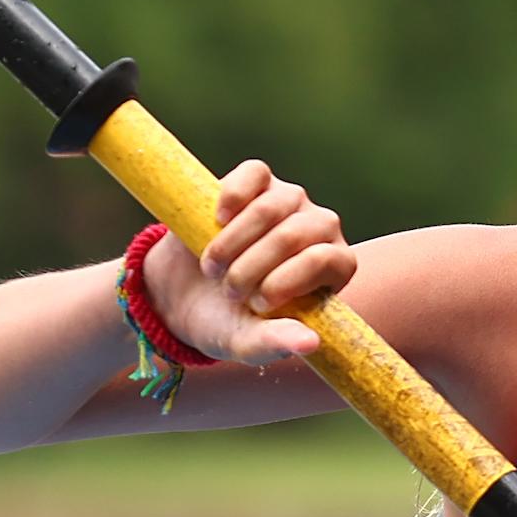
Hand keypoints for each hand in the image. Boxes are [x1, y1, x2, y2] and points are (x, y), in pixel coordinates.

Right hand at [175, 161, 355, 365]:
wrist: (182, 294)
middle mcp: (320, 229)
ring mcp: (291, 200)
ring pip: (271, 206)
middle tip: (228, 291)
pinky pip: (255, 174)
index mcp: (334, 268)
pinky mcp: (258, 181)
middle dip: (254, 265)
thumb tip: (311, 342)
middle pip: (296, 233)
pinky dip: (233, 196)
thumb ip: (276, 343)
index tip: (257, 304)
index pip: (328, 259)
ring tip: (213, 268)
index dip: (289, 280)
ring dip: (234, 241)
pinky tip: (218, 220)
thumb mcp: (246, 342)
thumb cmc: (226, 321)